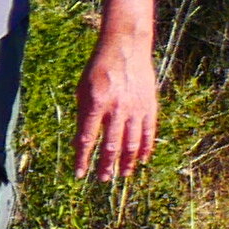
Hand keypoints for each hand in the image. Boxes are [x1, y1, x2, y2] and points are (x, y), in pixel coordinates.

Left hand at [78, 34, 160, 178]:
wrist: (126, 48)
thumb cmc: (98, 69)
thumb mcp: (82, 91)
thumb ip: (83, 116)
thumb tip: (82, 142)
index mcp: (96, 104)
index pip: (86, 139)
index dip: (82, 159)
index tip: (79, 174)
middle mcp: (117, 109)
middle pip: (111, 145)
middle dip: (106, 165)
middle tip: (103, 179)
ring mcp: (135, 108)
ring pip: (132, 143)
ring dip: (127, 161)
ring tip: (122, 175)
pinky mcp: (149, 106)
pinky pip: (148, 132)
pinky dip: (146, 148)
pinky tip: (143, 160)